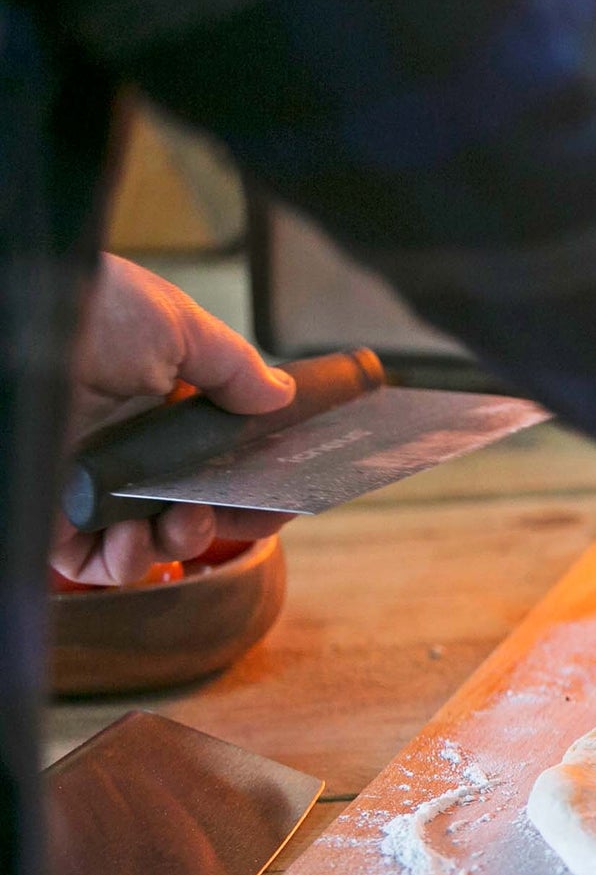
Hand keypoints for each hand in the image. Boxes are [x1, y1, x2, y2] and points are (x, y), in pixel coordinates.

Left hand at [52, 255, 297, 585]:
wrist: (11, 323)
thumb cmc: (86, 311)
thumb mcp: (176, 324)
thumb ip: (234, 366)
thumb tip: (281, 396)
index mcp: (156, 402)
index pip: (219, 455)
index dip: (258, 477)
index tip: (289, 489)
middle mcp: (126, 447)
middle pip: (197, 504)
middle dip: (236, 516)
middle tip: (259, 513)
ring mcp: (92, 485)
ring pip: (154, 540)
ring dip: (186, 540)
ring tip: (190, 518)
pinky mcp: (56, 519)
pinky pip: (100, 564)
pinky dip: (129, 561)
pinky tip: (139, 535)